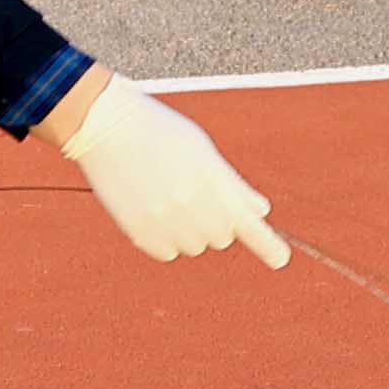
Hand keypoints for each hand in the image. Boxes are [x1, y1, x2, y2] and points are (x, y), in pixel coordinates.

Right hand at [58, 72, 286, 266]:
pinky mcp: (140, 233)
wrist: (107, 129)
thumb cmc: (160, 133)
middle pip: (222, 236)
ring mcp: (165, 221)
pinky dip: (165, 239)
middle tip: (192, 193)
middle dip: (217, 222)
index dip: (267, 245)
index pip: (247, 221)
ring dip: (190, 230)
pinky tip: (152, 208)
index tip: (281, 259)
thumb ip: (233, 185)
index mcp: (212, 180)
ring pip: (195, 246)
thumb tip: (260, 211)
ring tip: (168, 195)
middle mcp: (191, 205)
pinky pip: (167, 253)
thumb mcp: (202, 150)